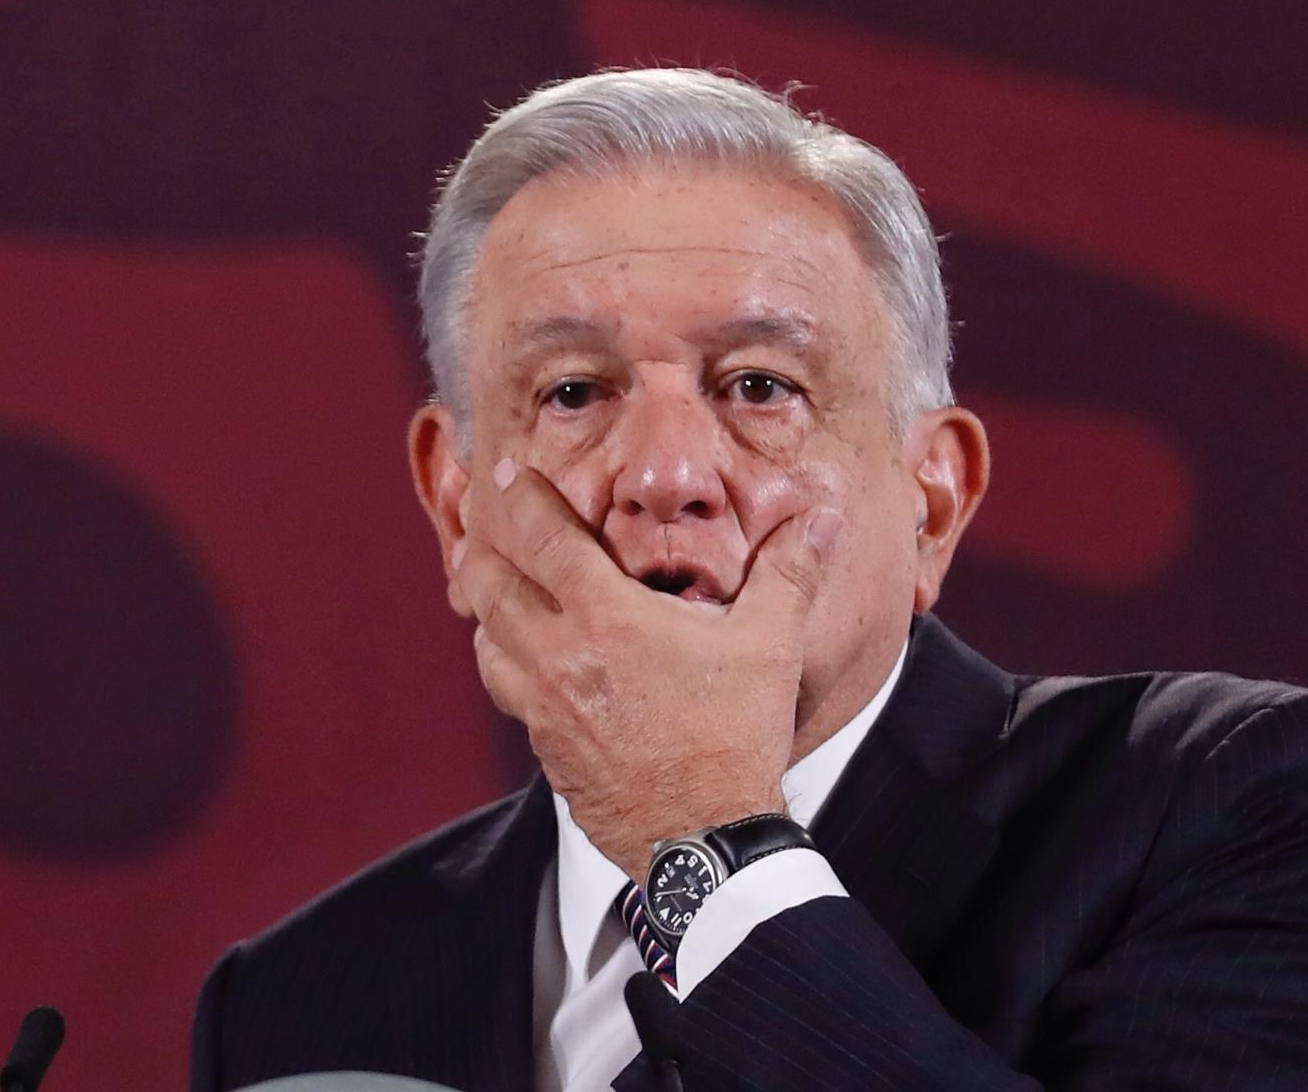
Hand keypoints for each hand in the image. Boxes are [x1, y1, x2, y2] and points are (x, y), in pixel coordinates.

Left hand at [450, 460, 842, 881]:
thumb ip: (790, 570)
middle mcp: (559, 656)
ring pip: (483, 637)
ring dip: (486, 604)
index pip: (540, 535)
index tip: (507, 470)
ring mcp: (543, 706)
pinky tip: (525, 654)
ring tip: (501, 583)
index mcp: (607, 617)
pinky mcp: (543, 746)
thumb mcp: (771, 643)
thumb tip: (824, 516)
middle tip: (488, 518)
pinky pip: (503, 688)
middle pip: (488, 581)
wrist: (705, 837)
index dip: (517, 494)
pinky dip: (503, 657)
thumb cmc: (737, 735)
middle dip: (484, 542)